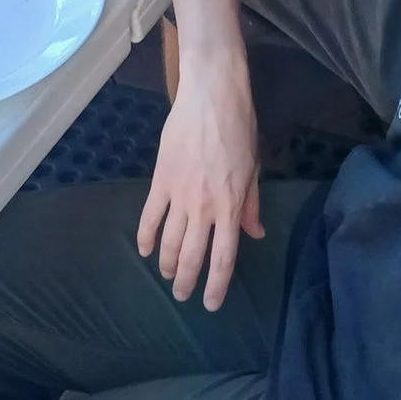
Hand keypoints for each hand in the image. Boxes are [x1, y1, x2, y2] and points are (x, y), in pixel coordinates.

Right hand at [136, 70, 264, 309]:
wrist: (212, 97)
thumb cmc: (239, 129)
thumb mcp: (254, 168)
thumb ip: (250, 205)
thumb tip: (255, 233)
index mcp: (231, 206)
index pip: (223, 257)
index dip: (216, 285)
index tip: (209, 303)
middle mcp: (205, 207)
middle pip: (192, 256)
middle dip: (186, 281)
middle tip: (182, 295)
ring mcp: (180, 195)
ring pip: (169, 241)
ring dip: (167, 264)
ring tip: (167, 276)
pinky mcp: (161, 180)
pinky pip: (150, 216)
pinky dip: (145, 237)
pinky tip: (145, 250)